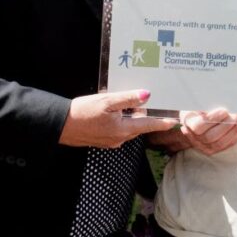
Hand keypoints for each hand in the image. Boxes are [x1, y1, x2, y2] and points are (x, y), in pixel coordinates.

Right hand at [60, 89, 177, 148]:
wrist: (61, 125)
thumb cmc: (83, 112)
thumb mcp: (107, 101)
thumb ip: (128, 99)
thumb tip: (147, 96)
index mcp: (123, 129)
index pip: (149, 125)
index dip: (163, 122)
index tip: (175, 121)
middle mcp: (120, 138)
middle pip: (139, 125)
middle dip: (141, 113)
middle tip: (138, 98)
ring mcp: (112, 141)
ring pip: (129, 127)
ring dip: (129, 115)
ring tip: (120, 102)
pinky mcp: (104, 140)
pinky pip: (119, 129)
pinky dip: (120, 119)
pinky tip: (110, 111)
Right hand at [176, 107, 236, 155]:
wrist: (194, 123)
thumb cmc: (198, 109)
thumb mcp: (197, 103)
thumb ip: (205, 102)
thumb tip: (221, 97)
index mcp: (189, 124)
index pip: (199, 126)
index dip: (213, 119)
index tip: (225, 110)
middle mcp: (195, 138)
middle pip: (211, 137)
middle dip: (227, 125)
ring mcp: (204, 147)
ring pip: (220, 143)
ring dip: (235, 130)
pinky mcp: (214, 150)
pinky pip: (227, 145)